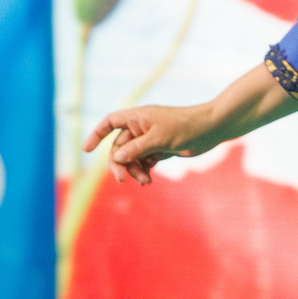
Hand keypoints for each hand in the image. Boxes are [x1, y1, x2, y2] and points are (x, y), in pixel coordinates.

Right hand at [85, 103, 216, 186]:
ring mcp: (150, 140)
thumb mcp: (158, 139)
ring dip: (134, 170)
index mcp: (137, 117)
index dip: (97, 134)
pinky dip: (144, 171)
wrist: (211, 130)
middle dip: (120, 163)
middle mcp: (141, 127)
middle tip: (122, 179)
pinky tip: (148, 181)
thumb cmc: (185, 127)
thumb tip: (115, 157)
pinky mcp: (160, 150)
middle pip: (119, 147)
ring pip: (132, 158)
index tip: (86, 150)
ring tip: (146, 181)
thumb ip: (136, 149)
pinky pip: (144, 162)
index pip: (110, 122)